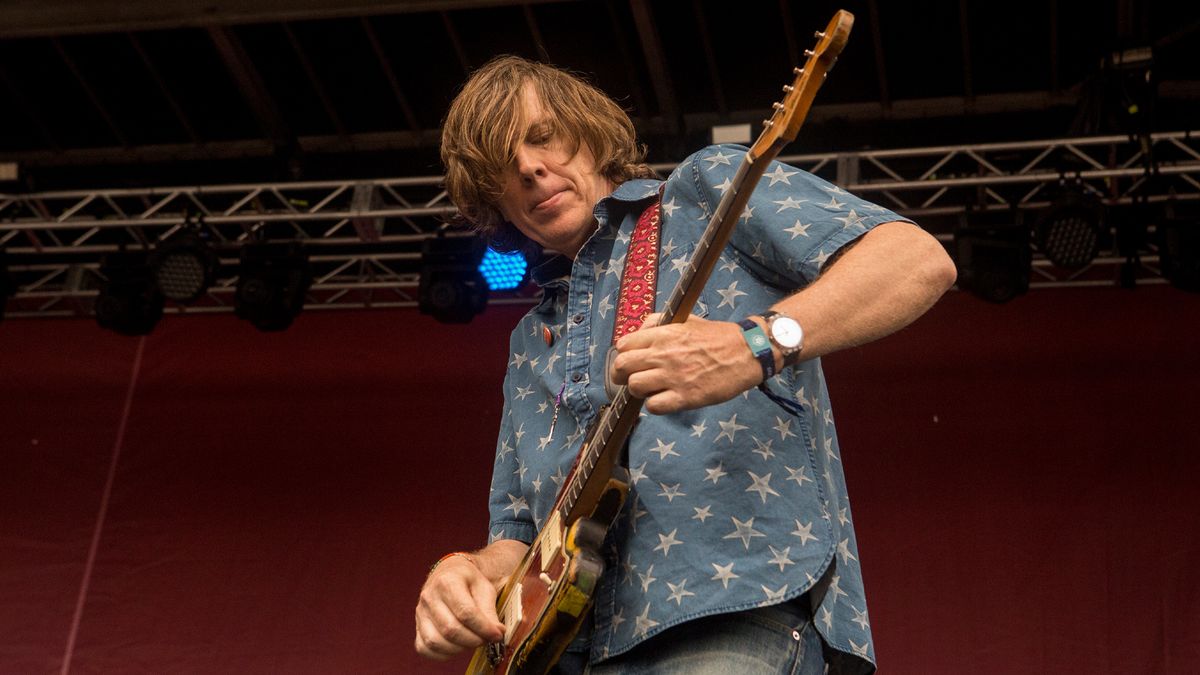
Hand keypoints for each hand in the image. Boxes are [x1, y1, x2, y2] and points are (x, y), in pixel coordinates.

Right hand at [414, 554, 504, 660]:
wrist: (449, 573)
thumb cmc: (468, 581)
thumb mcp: (484, 588)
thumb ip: (489, 612)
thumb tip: (497, 634)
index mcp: (447, 581)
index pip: (465, 612)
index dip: (483, 628)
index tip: (497, 634)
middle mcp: (429, 596)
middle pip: (450, 629)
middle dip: (474, 640)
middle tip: (487, 639)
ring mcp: (420, 612)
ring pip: (436, 642)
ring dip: (460, 649)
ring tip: (473, 642)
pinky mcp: (417, 626)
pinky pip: (424, 648)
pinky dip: (443, 654)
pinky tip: (457, 647)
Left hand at [610, 313, 761, 413]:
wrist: (747, 352)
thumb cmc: (717, 336)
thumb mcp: (686, 319)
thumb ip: (659, 324)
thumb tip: (638, 333)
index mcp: (662, 335)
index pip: (623, 345)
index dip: (624, 354)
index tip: (631, 361)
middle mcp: (663, 354)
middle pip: (621, 367)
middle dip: (621, 375)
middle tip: (631, 379)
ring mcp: (673, 377)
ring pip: (634, 387)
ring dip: (639, 391)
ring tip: (652, 389)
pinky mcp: (685, 397)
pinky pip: (654, 406)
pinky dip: (655, 405)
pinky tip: (665, 400)